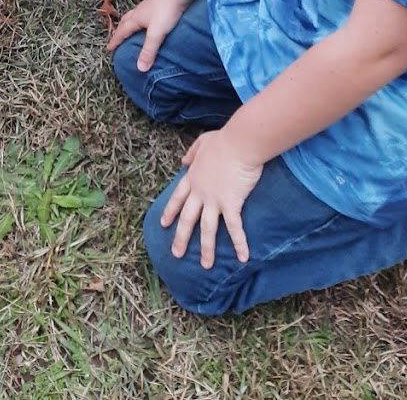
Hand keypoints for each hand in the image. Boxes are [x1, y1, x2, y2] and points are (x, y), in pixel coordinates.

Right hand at [106, 0, 189, 66]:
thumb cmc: (166, 10)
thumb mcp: (157, 33)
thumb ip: (149, 50)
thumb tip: (140, 69)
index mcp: (136, 18)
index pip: (122, 32)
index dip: (115, 41)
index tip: (108, 48)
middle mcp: (139, 11)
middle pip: (125, 21)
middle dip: (120, 30)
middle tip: (116, 37)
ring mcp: (149, 6)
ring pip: (135, 16)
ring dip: (130, 23)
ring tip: (131, 29)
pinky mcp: (158, 3)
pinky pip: (145, 14)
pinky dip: (142, 19)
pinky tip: (149, 22)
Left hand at [161, 129, 262, 267]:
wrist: (239, 143)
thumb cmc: (224, 140)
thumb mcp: (202, 143)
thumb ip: (192, 153)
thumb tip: (183, 161)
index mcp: (193, 178)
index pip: (177, 198)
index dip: (170, 211)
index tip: (163, 224)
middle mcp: (200, 192)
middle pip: (187, 218)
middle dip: (181, 237)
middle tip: (176, 254)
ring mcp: (214, 199)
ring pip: (207, 229)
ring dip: (206, 249)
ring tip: (205, 266)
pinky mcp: (231, 204)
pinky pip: (234, 228)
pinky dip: (239, 243)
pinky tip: (243, 258)